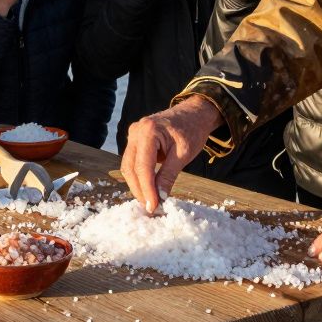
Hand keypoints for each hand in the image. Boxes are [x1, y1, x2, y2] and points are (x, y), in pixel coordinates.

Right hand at [121, 96, 222, 213]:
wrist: (193, 113)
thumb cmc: (192, 130)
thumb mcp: (183, 154)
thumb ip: (169, 175)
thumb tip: (160, 198)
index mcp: (148, 131)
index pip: (143, 167)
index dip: (147, 189)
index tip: (153, 207)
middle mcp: (136, 131)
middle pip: (131, 168)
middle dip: (139, 190)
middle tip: (152, 208)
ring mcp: (133, 134)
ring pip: (128, 166)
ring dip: (137, 185)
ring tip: (150, 200)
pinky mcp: (135, 140)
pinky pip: (132, 161)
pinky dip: (139, 176)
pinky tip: (148, 188)